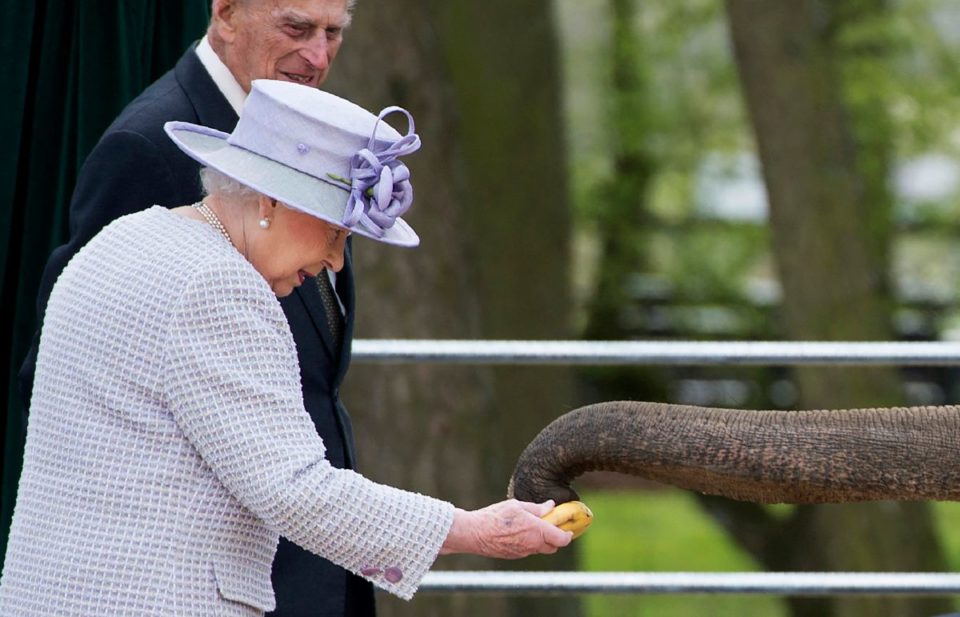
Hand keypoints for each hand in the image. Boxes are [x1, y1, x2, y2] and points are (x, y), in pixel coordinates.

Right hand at [439, 499, 572, 558]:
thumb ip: (536, 508)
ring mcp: (523, 552)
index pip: (562, 538)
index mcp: (537, 530)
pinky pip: (528, 551)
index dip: (568, 534)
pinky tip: (519, 533)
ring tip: (532, 527)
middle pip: (553, 547)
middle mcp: (533, 545)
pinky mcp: (514, 556)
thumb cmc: (495, 517)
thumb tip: (550, 506)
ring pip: (540, 549)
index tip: (568, 527)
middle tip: (550, 525)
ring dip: (541, 541)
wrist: (474, 533)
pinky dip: (529, 543)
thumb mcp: (517, 505)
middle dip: (555, 538)